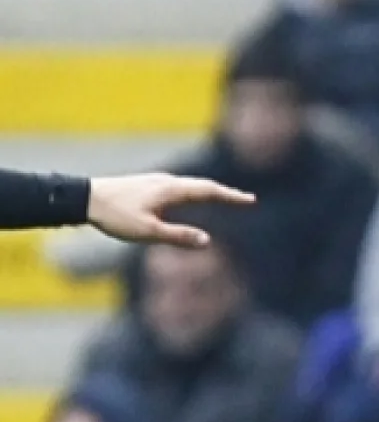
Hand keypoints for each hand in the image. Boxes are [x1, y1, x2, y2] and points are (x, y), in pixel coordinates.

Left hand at [87, 173, 254, 246]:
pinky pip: (180, 187)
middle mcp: (168, 181)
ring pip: (191, 184)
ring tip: (223, 198)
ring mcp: (157, 181)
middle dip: (226, 193)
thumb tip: (207, 240)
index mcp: (172, 190)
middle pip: (204, 185)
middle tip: (244, 199)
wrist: (85, 198)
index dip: (231, 197)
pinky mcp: (148, 184)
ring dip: (210, 191)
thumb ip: (178, 236)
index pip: (210, 191)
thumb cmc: (115, 216)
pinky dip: (195, 192)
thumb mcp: (148, 232)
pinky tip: (189, 199)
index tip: (250, 200)